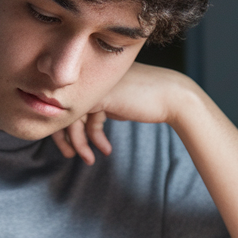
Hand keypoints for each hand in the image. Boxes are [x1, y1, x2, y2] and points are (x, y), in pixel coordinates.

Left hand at [51, 63, 192, 163]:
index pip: (68, 102)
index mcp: (92, 77)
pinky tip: (105, 150)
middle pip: (64, 109)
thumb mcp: (118, 103)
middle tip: (69, 154)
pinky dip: (92, 138)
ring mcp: (94, 86)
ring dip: (79, 142)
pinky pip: (84, 120)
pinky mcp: (101, 96)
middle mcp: (90, 79)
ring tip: (88, 159)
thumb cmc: (148, 100)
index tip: (70, 146)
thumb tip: (79, 126)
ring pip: (73, 117)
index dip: (65, 127)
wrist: (172, 96)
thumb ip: (99, 107)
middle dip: (65, 137)